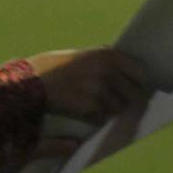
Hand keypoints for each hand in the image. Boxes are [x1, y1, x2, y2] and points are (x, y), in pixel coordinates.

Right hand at [27, 47, 150, 121]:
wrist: (31, 81)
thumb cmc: (57, 66)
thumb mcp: (84, 55)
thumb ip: (106, 60)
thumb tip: (129, 68)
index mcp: (109, 55)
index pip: (140, 72)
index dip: (140, 83)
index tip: (139, 89)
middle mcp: (108, 71)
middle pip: (134, 94)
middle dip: (129, 100)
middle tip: (124, 104)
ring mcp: (100, 90)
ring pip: (119, 108)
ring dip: (112, 110)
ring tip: (97, 106)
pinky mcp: (90, 107)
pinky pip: (102, 117)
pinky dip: (97, 117)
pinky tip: (85, 111)